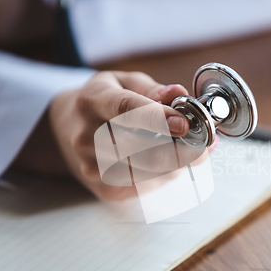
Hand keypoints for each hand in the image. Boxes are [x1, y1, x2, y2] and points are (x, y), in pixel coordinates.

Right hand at [48, 71, 205, 200]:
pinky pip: (146, 186)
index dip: (157, 117)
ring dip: (177, 162)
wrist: (69, 130)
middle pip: (140, 148)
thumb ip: (153, 89)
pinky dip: (166, 175)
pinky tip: (168, 162)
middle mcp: (87, 135)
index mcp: (93, 100)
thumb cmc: (105, 102)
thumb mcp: (124, 82)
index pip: (124, 108)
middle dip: (180, 147)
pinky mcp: (103, 187)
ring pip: (148, 171)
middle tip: (202, 140)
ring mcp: (92, 166)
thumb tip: (179, 94)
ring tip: (186, 149)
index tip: (184, 123)